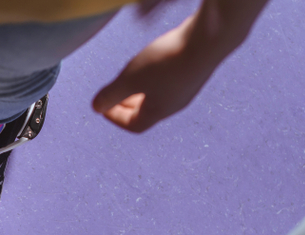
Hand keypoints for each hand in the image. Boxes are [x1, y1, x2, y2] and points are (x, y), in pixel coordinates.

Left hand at [92, 0, 267, 132]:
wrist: (209, 39)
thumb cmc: (167, 61)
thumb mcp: (130, 79)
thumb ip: (111, 94)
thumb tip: (96, 107)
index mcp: (158, 112)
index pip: (133, 125)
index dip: (115, 118)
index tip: (102, 107)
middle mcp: (175, 104)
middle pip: (146, 112)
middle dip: (126, 105)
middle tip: (113, 95)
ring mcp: (188, 88)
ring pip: (159, 96)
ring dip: (141, 91)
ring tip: (131, 78)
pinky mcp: (195, 71)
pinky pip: (170, 82)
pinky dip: (155, 79)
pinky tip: (153, 62)